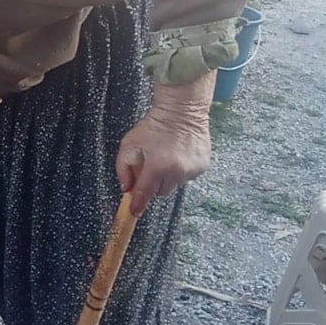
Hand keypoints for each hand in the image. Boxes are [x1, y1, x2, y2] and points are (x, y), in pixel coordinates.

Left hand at [116, 73, 215, 215]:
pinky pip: (186, 177)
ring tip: (165, 158)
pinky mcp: (202, 167)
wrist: (181, 111)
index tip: (133, 212)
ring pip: (174, 185)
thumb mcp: (129, 144)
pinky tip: (177, 156)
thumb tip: (126, 188)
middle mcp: (177, 171)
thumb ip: (123, 169)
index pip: (145, 194)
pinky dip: (179, 171)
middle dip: (152, 185)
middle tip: (150, 168)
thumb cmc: (153, 126)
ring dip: (166, 178)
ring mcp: (192, 170)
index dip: (138, 205)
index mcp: (157, 167)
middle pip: (160, 192)